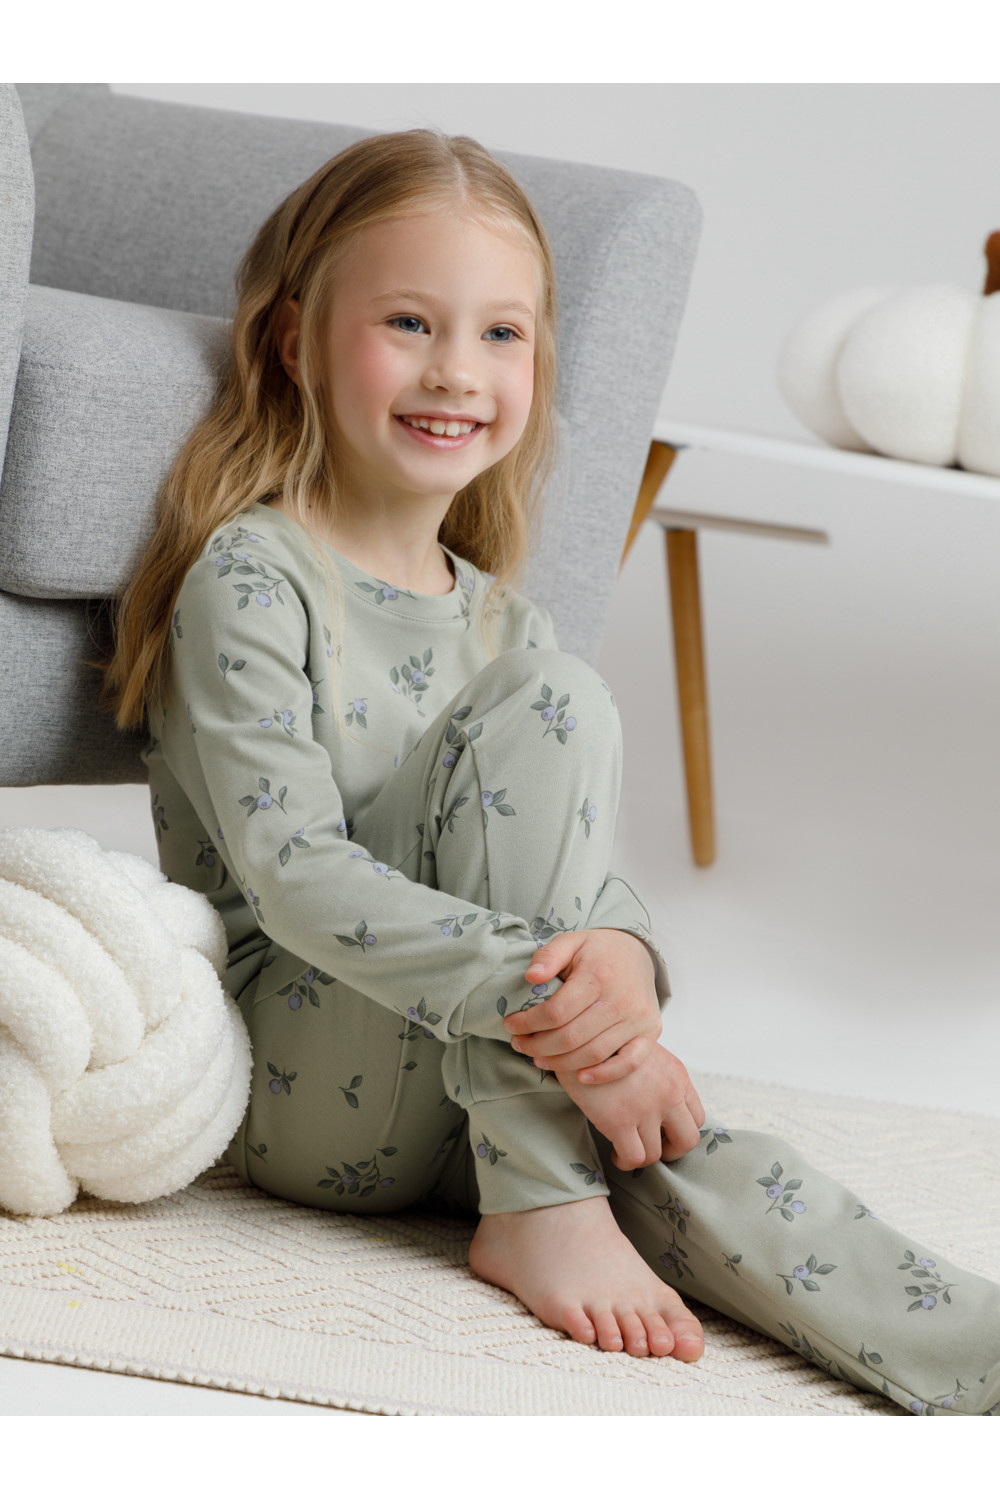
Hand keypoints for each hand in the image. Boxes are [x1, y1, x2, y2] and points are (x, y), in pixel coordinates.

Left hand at [503, 928, 661, 1083]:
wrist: (637, 952)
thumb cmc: (598, 951)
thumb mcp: (571, 941)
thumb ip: (548, 955)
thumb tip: (531, 978)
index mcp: (598, 976)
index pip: (556, 1012)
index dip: (528, 1023)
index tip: (511, 1025)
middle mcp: (621, 1000)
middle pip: (571, 1037)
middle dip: (538, 1046)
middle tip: (519, 1044)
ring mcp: (638, 1019)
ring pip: (593, 1054)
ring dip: (561, 1063)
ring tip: (538, 1058)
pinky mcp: (650, 1032)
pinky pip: (629, 1063)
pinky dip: (605, 1075)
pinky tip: (580, 1077)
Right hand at [557, 1044, 704, 1171]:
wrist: (579, 1035)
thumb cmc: (608, 1043)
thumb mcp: (645, 1051)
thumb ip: (659, 1076)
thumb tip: (657, 1103)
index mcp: (678, 1075)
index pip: (697, 1116)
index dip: (680, 1130)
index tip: (663, 1132)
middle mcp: (669, 1093)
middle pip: (688, 1140)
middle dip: (671, 1150)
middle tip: (653, 1148)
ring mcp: (646, 1109)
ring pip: (656, 1154)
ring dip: (642, 1157)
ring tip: (625, 1151)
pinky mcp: (620, 1121)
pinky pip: (634, 1158)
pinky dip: (626, 1162)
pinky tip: (615, 1154)